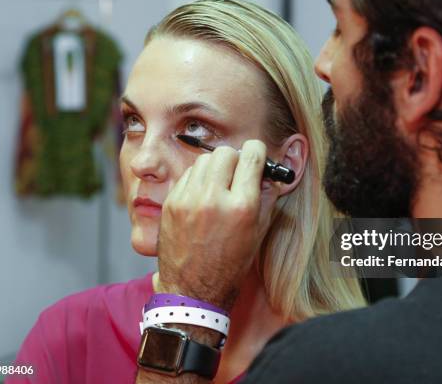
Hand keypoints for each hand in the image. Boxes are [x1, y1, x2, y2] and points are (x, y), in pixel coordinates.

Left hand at [156, 140, 278, 310]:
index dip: (258, 152)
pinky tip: (203, 196)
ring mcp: (189, 199)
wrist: (193, 289)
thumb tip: (270, 173)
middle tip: (237, 173)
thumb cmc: (230, 264)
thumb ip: (267, 197)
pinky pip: (189, 174)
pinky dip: (199, 179)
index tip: (257, 156)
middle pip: (227, 152)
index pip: (252, 156)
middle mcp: (214, 198)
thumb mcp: (258, 232)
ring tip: (219, 185)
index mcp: (241, 207)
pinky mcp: (172, 202)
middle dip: (235, 159)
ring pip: (205, 159)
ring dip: (216, 167)